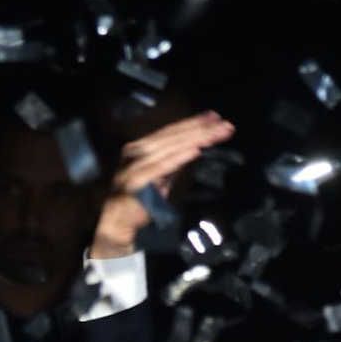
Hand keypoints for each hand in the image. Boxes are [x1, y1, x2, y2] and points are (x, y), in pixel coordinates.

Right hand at [89, 111, 234, 259]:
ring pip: (170, 147)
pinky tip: (195, 150)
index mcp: (141, 148)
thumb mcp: (160, 178)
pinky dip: (179, 157)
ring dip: (194, 138)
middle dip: (200, 128)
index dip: (193, 123)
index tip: (215, 117)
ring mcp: (135, 165)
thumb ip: (173, 163)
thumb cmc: (138, 202)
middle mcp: (136, 151)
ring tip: (215, 133)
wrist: (116, 224)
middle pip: (173, 136)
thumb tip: (195, 148)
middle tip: (224, 124)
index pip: (171, 132)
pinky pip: (162, 166)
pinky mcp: (136, 180)